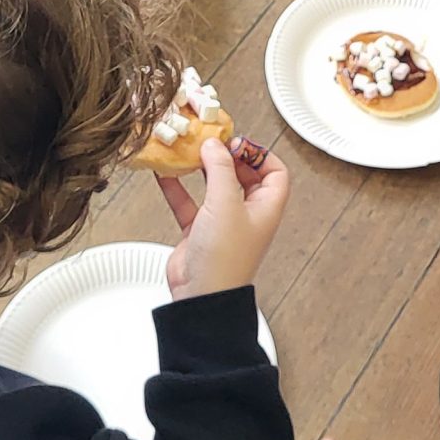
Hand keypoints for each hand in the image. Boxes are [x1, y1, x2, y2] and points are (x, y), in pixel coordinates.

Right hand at [159, 137, 288, 301]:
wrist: (201, 297)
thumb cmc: (224, 259)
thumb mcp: (225, 203)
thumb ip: (220, 170)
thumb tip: (214, 145)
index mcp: (266, 207)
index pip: (274, 171)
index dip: (258, 153)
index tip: (236, 142)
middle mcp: (247, 213)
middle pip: (243, 174)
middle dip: (226, 156)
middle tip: (210, 142)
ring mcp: (222, 222)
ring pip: (214, 186)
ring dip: (201, 169)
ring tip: (189, 151)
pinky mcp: (198, 231)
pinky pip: (189, 202)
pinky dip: (178, 187)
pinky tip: (165, 173)